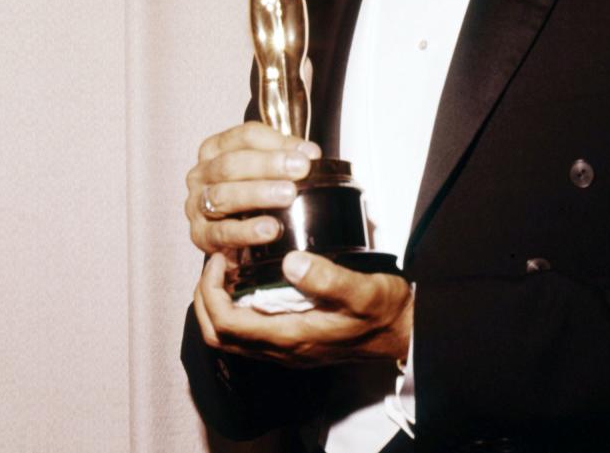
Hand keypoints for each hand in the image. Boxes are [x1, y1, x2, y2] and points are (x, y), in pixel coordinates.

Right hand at [184, 122, 321, 255]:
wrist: (233, 233)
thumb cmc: (250, 190)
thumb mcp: (266, 166)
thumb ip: (286, 155)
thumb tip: (310, 153)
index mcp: (216, 148)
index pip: (246, 136)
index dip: (279, 142)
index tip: (308, 154)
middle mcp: (201, 174)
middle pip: (232, 163)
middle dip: (269, 165)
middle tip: (300, 169)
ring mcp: (197, 204)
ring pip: (224, 195)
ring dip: (259, 194)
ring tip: (288, 195)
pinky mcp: (200, 236)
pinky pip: (222, 233)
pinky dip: (248, 231)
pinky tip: (270, 229)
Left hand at [194, 251, 412, 367]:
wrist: (404, 334)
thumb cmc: (385, 311)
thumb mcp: (363, 289)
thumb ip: (327, 278)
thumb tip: (291, 261)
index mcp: (291, 336)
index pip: (226, 324)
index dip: (211, 292)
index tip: (219, 259)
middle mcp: (282, 349)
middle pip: (218, 336)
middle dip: (205, 300)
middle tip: (215, 263)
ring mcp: (288, 350)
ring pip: (232, 339)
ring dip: (219, 306)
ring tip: (228, 270)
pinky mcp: (296, 344)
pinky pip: (249, 336)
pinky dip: (237, 312)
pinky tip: (251, 285)